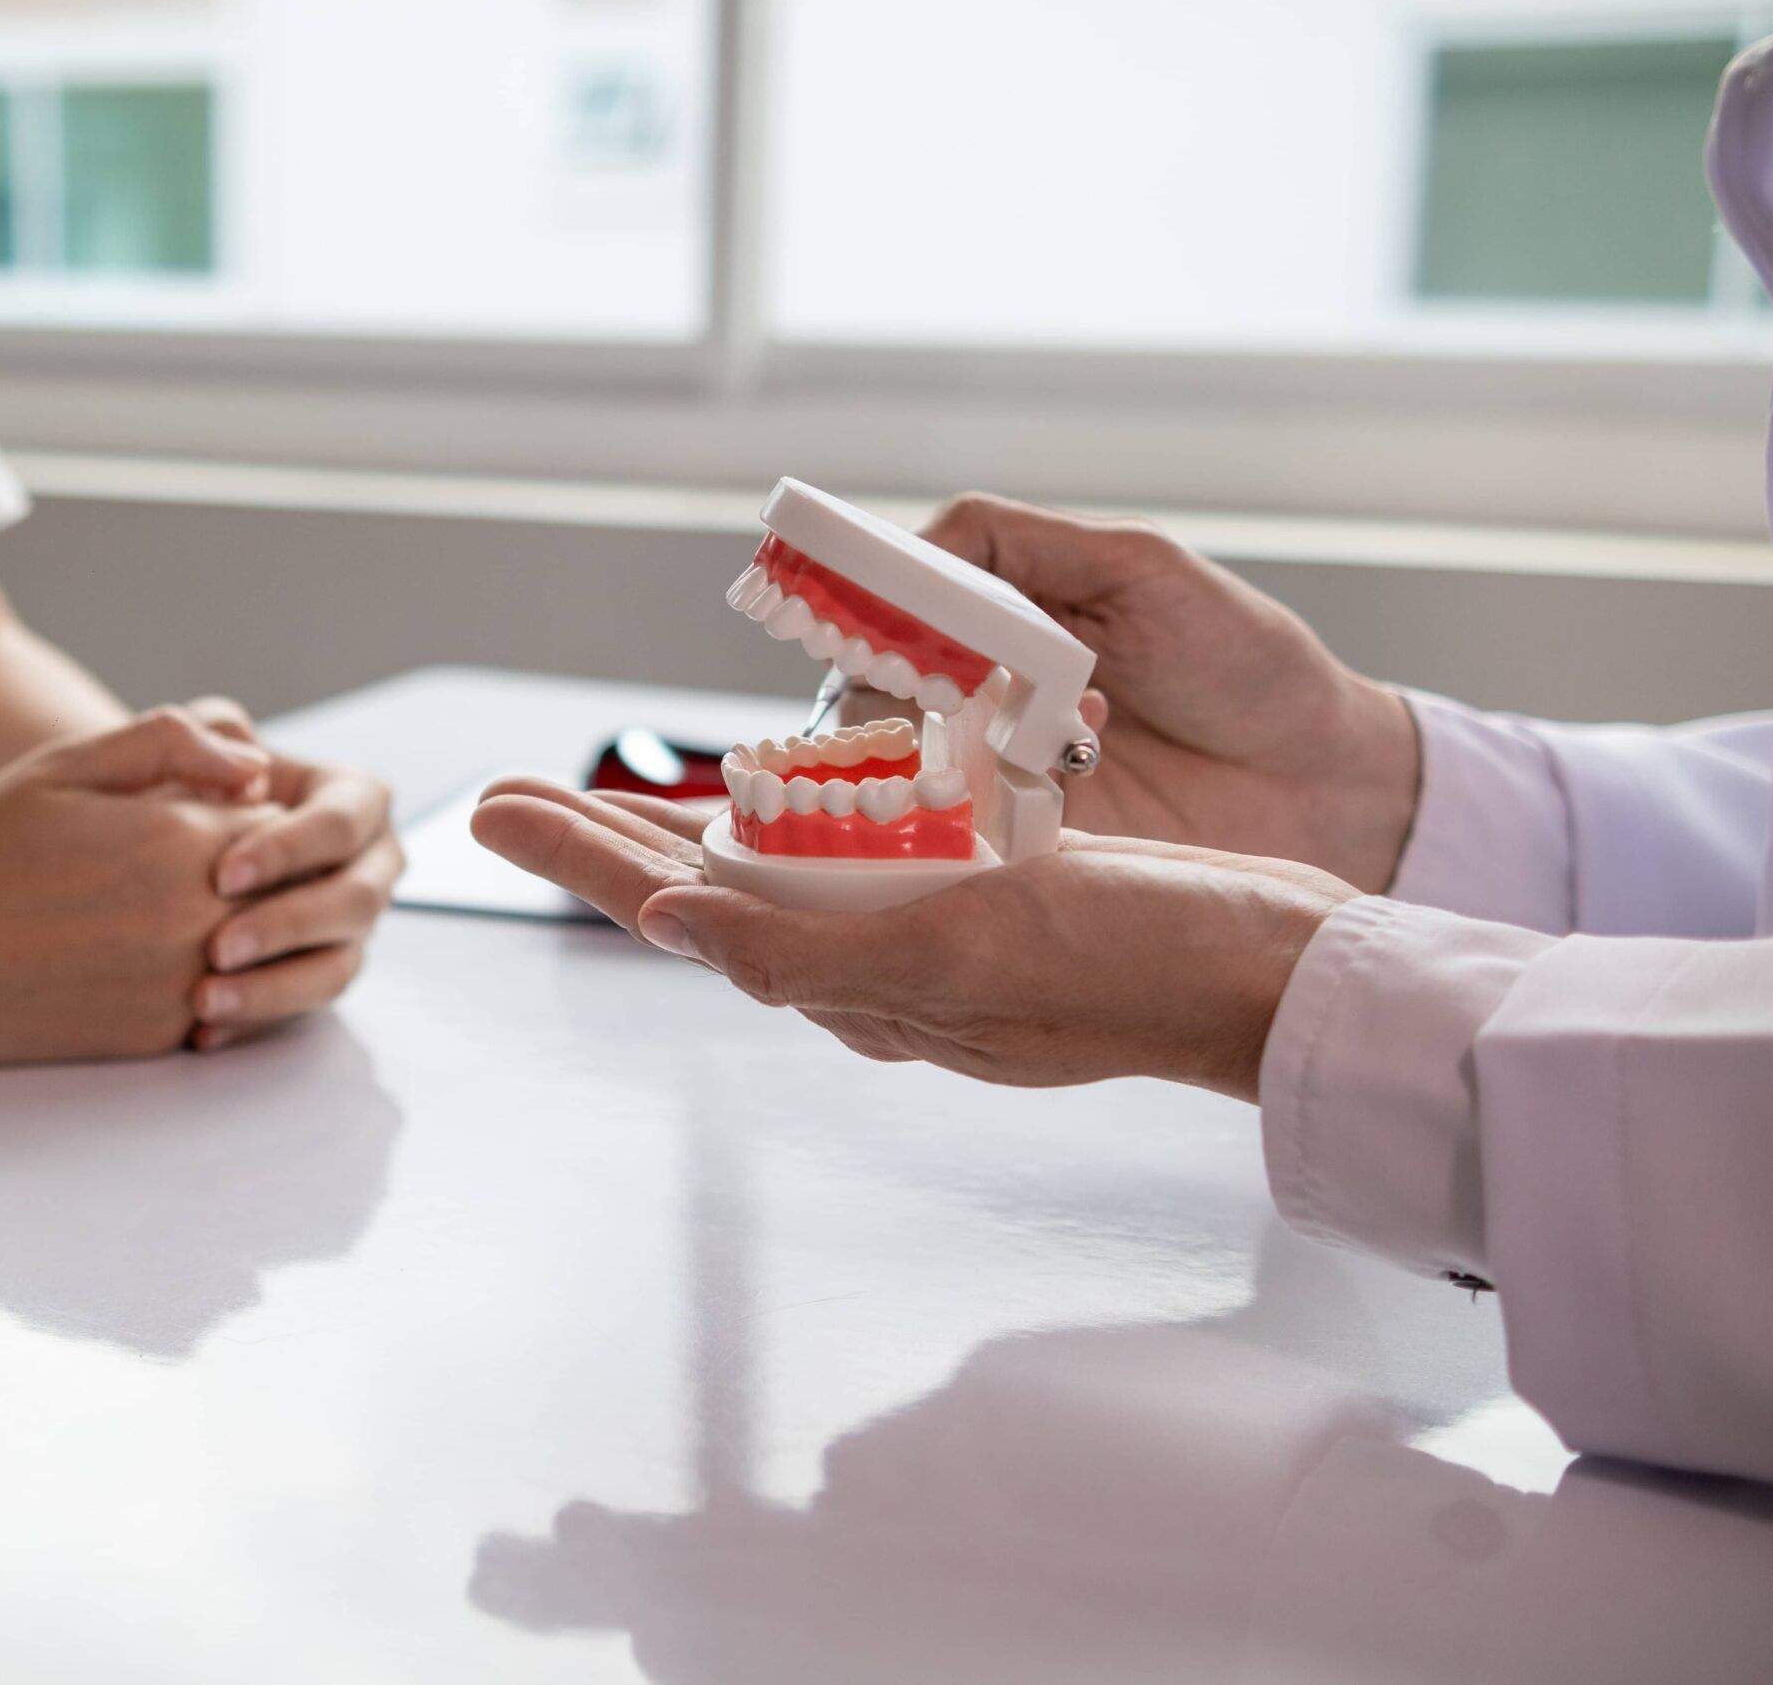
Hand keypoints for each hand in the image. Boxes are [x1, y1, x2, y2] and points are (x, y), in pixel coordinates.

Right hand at [0, 708, 284, 1062]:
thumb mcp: (64, 766)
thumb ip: (170, 744)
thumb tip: (257, 765)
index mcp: (180, 842)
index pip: (279, 823)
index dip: (243, 813)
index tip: (204, 811)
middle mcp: (196, 920)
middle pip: (280, 890)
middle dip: (247, 871)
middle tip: (175, 862)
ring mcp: (181, 987)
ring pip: (256, 949)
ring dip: (230, 927)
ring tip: (149, 909)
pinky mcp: (159, 1037)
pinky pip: (217, 1000)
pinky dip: (196, 977)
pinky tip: (129, 956)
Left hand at [178, 695, 404, 1049]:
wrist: (162, 832)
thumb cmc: (182, 776)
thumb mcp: (190, 737)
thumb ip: (208, 732)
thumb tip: (248, 767)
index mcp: (358, 799)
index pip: (340, 824)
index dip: (288, 850)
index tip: (221, 875)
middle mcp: (372, 865)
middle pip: (357, 902)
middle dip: (287, 927)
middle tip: (216, 948)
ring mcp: (353, 928)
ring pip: (338, 969)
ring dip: (274, 990)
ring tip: (203, 1003)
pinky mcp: (320, 975)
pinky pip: (300, 1009)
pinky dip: (251, 1022)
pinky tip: (200, 1033)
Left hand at [471, 783, 1355, 1099]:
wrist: (1277, 966)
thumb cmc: (1135, 962)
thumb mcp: (963, 954)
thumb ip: (808, 951)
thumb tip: (674, 926)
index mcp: (855, 984)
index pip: (683, 916)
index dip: (584, 858)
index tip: (495, 808)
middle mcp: (875, 964)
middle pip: (704, 891)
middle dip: (599, 841)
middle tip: (503, 793)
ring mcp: (928, 932)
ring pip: (768, 872)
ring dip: (678, 827)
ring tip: (602, 788)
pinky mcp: (984, 892)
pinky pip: (855, 854)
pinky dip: (790, 819)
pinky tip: (768, 799)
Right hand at [844, 495, 1420, 891]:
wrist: (1322, 780)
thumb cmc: (1244, 663)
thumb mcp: (1139, 567)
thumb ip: (1021, 544)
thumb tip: (914, 548)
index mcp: (1005, 613)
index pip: (896, 604)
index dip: (869, 614)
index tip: (875, 629)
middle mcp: (987, 693)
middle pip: (878, 691)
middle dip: (894, 693)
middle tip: (940, 696)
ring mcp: (1001, 774)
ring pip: (911, 765)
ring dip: (952, 751)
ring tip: (1030, 738)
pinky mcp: (1021, 847)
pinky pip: (960, 833)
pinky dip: (985, 813)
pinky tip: (1057, 787)